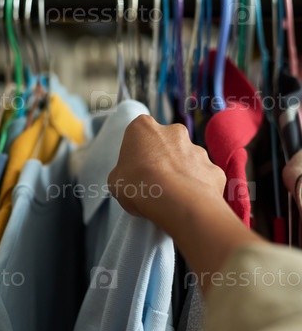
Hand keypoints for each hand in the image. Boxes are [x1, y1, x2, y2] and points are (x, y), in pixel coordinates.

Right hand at [108, 115, 264, 286]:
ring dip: (181, 173)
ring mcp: (197, 149)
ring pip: (187, 159)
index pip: (139, 133)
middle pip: (167, 143)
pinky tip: (189, 203)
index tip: (136, 169)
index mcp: (144, 128)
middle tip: (154, 182)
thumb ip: (124, 172)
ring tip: (172, 196)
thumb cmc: (140, 186)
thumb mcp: (115, 181)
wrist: (177, 203)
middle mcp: (173, 132)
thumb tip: (131, 178)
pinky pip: (204, 177)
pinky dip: (198, 188)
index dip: (137, 152)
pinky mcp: (213, 168)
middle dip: (163, 159)